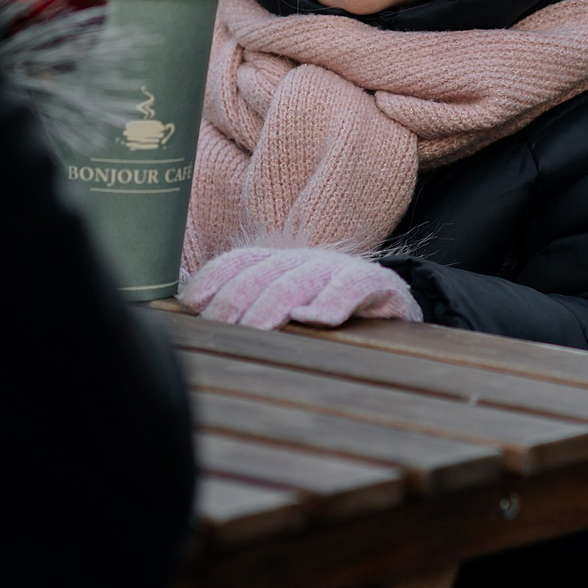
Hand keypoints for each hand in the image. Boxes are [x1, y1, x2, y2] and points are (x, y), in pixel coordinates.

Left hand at [180, 246, 418, 331]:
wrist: (396, 300)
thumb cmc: (330, 307)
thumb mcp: (288, 301)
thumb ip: (248, 302)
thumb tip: (191, 307)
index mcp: (281, 262)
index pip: (242, 262)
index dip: (217, 278)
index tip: (194, 302)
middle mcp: (307, 260)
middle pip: (265, 274)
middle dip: (239, 298)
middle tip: (221, 326)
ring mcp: (340, 270)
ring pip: (300, 282)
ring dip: (275, 304)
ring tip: (258, 326)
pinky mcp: (376, 284)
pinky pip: (350, 289)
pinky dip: (332, 303)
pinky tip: (314, 319)